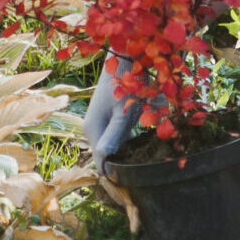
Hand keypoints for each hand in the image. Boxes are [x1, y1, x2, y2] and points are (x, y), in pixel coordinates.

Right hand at [83, 55, 142, 169]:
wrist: (122, 58)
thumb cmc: (123, 83)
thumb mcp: (122, 112)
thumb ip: (114, 136)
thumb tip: (104, 162)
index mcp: (92, 130)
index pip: (101, 162)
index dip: (116, 172)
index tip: (135, 180)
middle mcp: (92, 129)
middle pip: (108, 154)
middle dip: (125, 159)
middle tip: (147, 166)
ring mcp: (99, 123)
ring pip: (114, 145)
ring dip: (129, 148)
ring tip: (147, 154)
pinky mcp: (107, 117)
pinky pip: (117, 135)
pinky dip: (129, 138)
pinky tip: (143, 138)